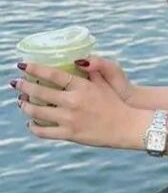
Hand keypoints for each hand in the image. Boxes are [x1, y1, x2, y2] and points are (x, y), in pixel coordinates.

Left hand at [16, 61, 133, 147]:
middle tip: (16, 83)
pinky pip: (45, 132)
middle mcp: (73, 102)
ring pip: (38, 113)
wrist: (126, 125)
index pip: (53, 74)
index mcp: (82, 87)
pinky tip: (31, 123)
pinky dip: (34, 127)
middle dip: (24, 87)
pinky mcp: (70, 135)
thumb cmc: (116, 100)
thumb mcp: (107, 78)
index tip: (23, 65)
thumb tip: (77, 58)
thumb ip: (92, 66)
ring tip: (21, 102)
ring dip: (25, 106)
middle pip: (40, 93)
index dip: (35, 68)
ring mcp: (70, 119)